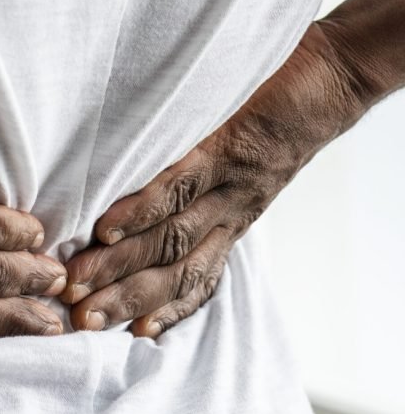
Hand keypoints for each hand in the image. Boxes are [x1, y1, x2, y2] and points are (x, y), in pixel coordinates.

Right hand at [59, 22, 364, 338]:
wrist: (335, 80)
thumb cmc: (280, 121)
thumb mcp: (247, 168)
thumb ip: (208, 186)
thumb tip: (154, 200)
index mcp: (234, 222)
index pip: (196, 279)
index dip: (163, 310)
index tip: (124, 334)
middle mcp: (233, 215)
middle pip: (174, 270)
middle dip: (123, 298)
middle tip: (78, 318)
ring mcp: (230, 185)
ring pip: (171, 238)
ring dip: (121, 266)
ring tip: (78, 283)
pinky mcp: (228, 148)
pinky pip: (180, 186)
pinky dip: (141, 211)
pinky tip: (107, 229)